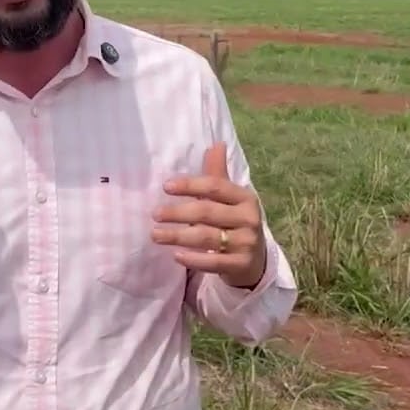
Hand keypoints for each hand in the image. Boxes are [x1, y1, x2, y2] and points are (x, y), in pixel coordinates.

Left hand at [150, 142, 266, 287]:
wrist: (255, 260)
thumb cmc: (235, 223)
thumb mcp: (229, 199)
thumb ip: (218, 174)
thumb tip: (216, 144)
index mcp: (245, 197)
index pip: (215, 187)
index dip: (190, 185)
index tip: (165, 187)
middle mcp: (249, 218)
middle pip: (207, 212)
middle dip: (178, 212)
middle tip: (155, 214)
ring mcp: (246, 243)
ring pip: (206, 237)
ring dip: (178, 236)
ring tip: (155, 235)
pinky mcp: (241, 264)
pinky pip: (213, 262)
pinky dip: (193, 259)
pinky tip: (175, 255)